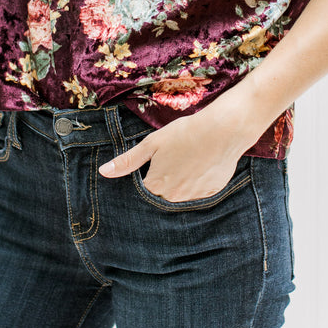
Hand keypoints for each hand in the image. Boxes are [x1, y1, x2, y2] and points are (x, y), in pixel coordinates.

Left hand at [99, 105, 252, 202]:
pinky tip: (201, 164)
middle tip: (173, 158)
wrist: (223, 130)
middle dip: (164, 180)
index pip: (144, 190)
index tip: (154, 163)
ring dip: (181, 182)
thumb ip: (128, 161)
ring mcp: (194, 197)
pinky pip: (199, 192)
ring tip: (188, 160)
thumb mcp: (152, 143)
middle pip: (162, 194)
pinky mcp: (212, 192)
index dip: (147, 175)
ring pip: (181, 194)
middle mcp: (174, 197)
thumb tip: (104, 172)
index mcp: (156, 185)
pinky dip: (198, 182)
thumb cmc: (185, 133)